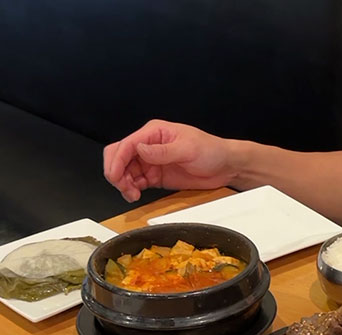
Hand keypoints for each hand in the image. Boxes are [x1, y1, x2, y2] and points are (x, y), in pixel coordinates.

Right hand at [103, 120, 235, 201]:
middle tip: (123, 187)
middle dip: (116, 171)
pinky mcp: (155, 176)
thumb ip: (162, 151)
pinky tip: (135, 194)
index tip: (116, 176)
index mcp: (154, 132)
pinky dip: (131, 189)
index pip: (126, 144)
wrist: (225, 166)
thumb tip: (139, 149)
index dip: (117, 161)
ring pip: (124, 171)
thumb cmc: (211, 150)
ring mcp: (151, 161)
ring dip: (123, 183)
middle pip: (119, 156)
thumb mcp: (188, 149)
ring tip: (132, 194)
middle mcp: (149, 145)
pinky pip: (136, 181)